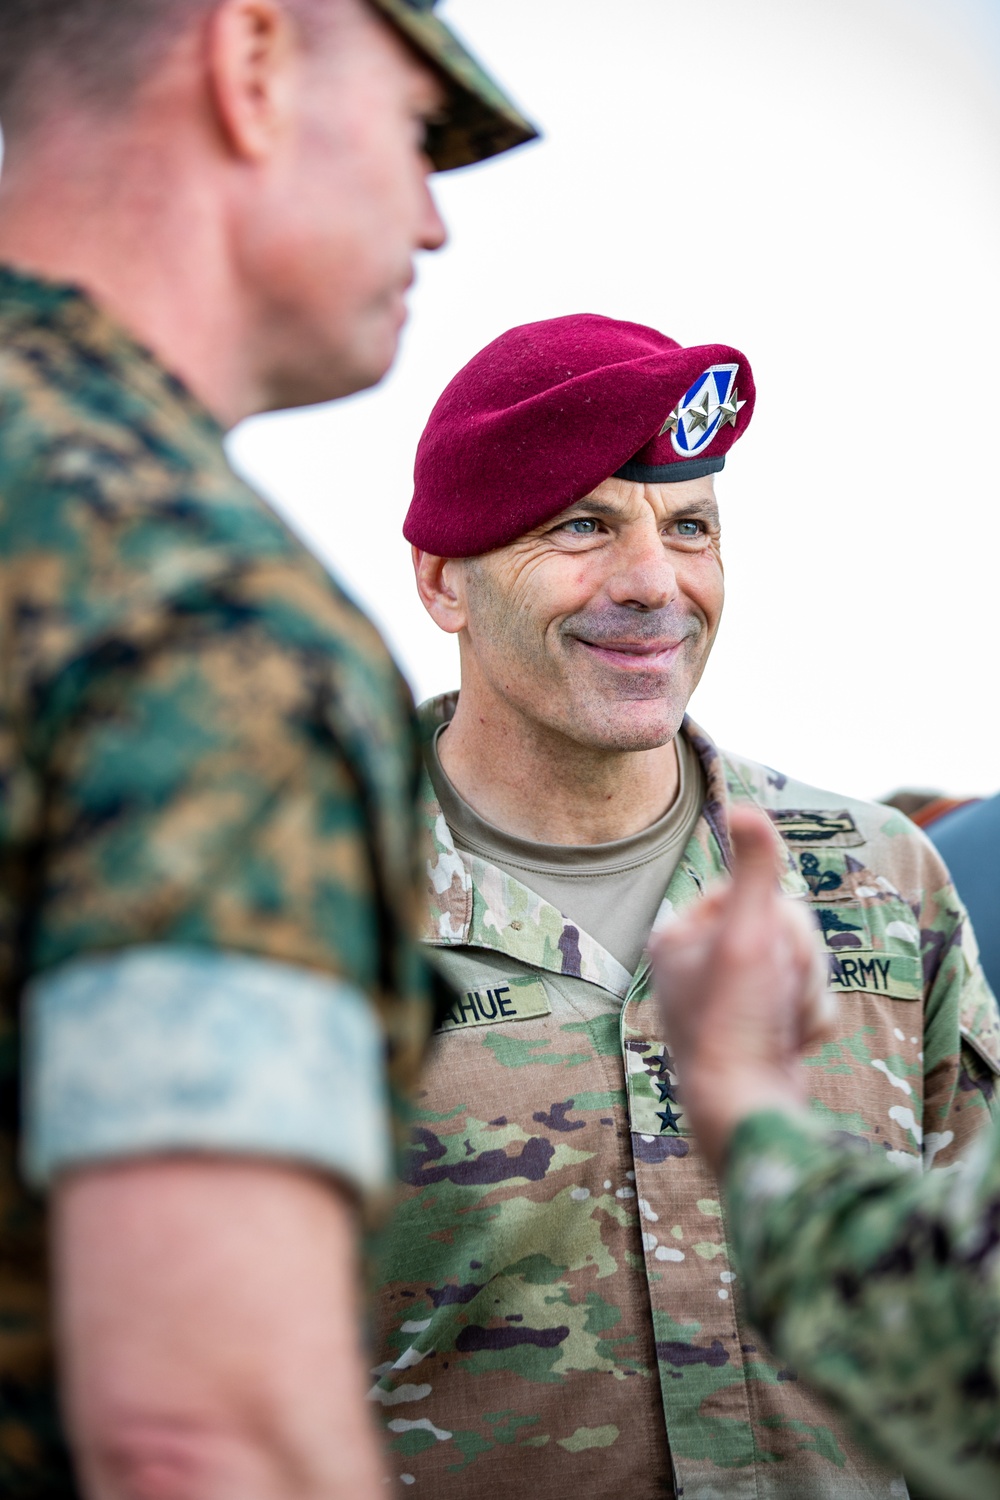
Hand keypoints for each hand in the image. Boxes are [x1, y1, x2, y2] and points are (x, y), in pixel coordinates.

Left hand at [651, 805, 834, 1171]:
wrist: (744, 1110)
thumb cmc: (735, 1020)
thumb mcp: (749, 933)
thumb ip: (756, 869)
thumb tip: (744, 808)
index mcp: (677, 936)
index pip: (756, 894)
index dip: (777, 922)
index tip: (761, 954)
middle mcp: (695, 966)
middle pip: (784, 930)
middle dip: (797, 963)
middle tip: (775, 996)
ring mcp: (726, 1001)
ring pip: (800, 968)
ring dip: (805, 995)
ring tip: (779, 1026)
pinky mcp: (755, 1031)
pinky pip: (803, 1005)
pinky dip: (805, 1024)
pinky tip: (788, 1046)